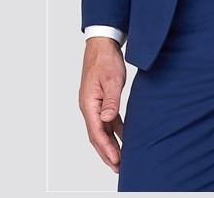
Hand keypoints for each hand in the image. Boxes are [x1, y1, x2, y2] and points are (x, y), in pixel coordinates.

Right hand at [79, 37, 125, 172]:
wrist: (102, 46)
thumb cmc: (105, 60)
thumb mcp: (112, 79)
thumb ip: (110, 100)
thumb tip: (107, 119)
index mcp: (89, 104)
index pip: (96, 132)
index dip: (106, 148)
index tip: (116, 160)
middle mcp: (89, 107)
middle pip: (97, 136)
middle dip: (107, 153)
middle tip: (118, 167)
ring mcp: (95, 105)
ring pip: (102, 130)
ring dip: (111, 144)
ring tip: (121, 159)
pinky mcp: (102, 100)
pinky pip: (108, 120)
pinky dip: (115, 131)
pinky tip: (125, 138)